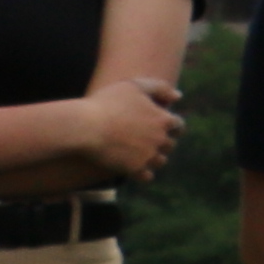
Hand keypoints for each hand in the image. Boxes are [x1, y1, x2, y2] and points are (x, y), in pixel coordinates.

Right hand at [65, 76, 186, 179]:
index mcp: (163, 119)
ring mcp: (148, 155)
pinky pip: (147, 176)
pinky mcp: (134, 169)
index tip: (162, 127)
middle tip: (149, 141)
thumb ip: (159, 88)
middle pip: (169, 145)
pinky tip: (134, 168)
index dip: (171, 126)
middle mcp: (159, 138)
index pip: (178, 126)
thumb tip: (178, 96)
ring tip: (142, 155)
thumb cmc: (107, 103)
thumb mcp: (134, 86)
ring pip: (160, 161)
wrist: (85, 127)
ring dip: (154, 158)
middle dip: (162, 142)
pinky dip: (143, 173)